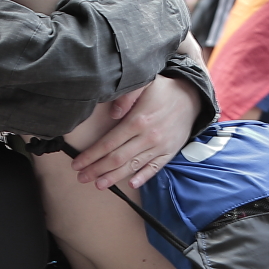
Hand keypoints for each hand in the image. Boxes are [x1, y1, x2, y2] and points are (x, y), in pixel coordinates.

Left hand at [71, 75, 199, 189]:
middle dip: (96, 170)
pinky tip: (130, 184)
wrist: (191, 97)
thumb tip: (113, 112)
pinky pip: (154, 168)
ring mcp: (160, 147)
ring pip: (133, 166)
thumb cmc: (162, 90)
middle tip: (81, 177)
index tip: (77, 163)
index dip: (91, 155)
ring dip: (114, 177)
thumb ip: (126, 95)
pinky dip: (142, 178)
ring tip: (98, 184)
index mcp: (138, 121)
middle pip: (117, 158)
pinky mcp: (169, 152)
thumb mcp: (144, 84)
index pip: (109, 143)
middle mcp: (148, 137)